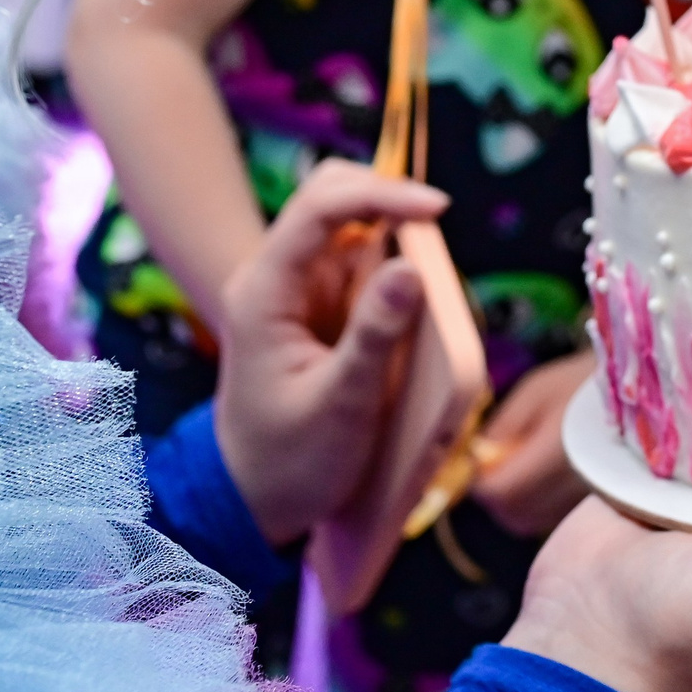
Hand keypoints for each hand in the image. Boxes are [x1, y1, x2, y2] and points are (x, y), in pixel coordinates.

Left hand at [213, 160, 446, 544]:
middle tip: (436, 224)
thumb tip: (411, 267)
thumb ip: (374, 335)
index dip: (382, 194)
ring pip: (350, 223)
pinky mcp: (321, 305)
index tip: (438, 209)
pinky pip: (363, 261)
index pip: (320, 209)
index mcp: (265, 292)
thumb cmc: (290, 460)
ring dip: (393, 232)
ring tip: (429, 270)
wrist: (253, 496)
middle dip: (385, 197)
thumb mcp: (340, 405)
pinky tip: (414, 296)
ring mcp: (298, 288)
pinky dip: (394, 263)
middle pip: (330, 195)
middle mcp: (277, 277)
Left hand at [472, 349, 596, 536]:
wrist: (642, 390)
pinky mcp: (596, 503)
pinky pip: (552, 516)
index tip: (479, 460)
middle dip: (497, 495)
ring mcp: (586, 498)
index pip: (499, 491)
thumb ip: (503, 426)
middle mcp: (571, 485)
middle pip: (513, 515)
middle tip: (498, 464)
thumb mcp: (537, 390)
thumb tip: (476, 458)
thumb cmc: (584, 382)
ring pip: (532, 521)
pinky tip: (546, 474)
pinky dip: (540, 503)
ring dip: (518, 501)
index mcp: (553, 454)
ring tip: (524, 467)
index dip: (480, 481)